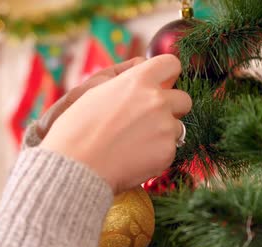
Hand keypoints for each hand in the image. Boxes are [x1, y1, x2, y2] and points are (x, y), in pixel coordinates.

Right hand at [41, 54, 191, 192]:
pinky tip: (136, 158)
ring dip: (164, 133)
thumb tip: (143, 66)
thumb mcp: (95, 91)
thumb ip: (125, 79)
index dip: (168, 74)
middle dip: (172, 108)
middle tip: (150, 120)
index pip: (171, 64)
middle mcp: (157, 100)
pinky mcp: (168, 151)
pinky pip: (172, 149)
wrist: (77, 168)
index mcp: (139, 80)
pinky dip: (158, 154)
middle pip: (184, 98)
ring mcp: (166, 126)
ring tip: (136, 143)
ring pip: (178, 126)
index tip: (163, 83)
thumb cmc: (77, 130)